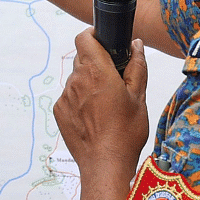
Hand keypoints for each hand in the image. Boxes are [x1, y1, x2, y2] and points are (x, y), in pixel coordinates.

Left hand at [54, 31, 149, 179]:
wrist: (105, 164)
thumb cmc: (125, 132)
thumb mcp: (139, 97)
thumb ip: (137, 67)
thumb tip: (136, 45)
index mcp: (96, 71)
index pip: (84, 38)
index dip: (93, 36)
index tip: (104, 41)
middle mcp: (76, 80)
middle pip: (82, 59)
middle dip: (96, 64)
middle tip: (113, 80)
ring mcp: (65, 96)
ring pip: (76, 79)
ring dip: (88, 84)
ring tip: (105, 104)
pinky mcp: (59, 111)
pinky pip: (70, 97)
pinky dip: (80, 100)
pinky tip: (95, 116)